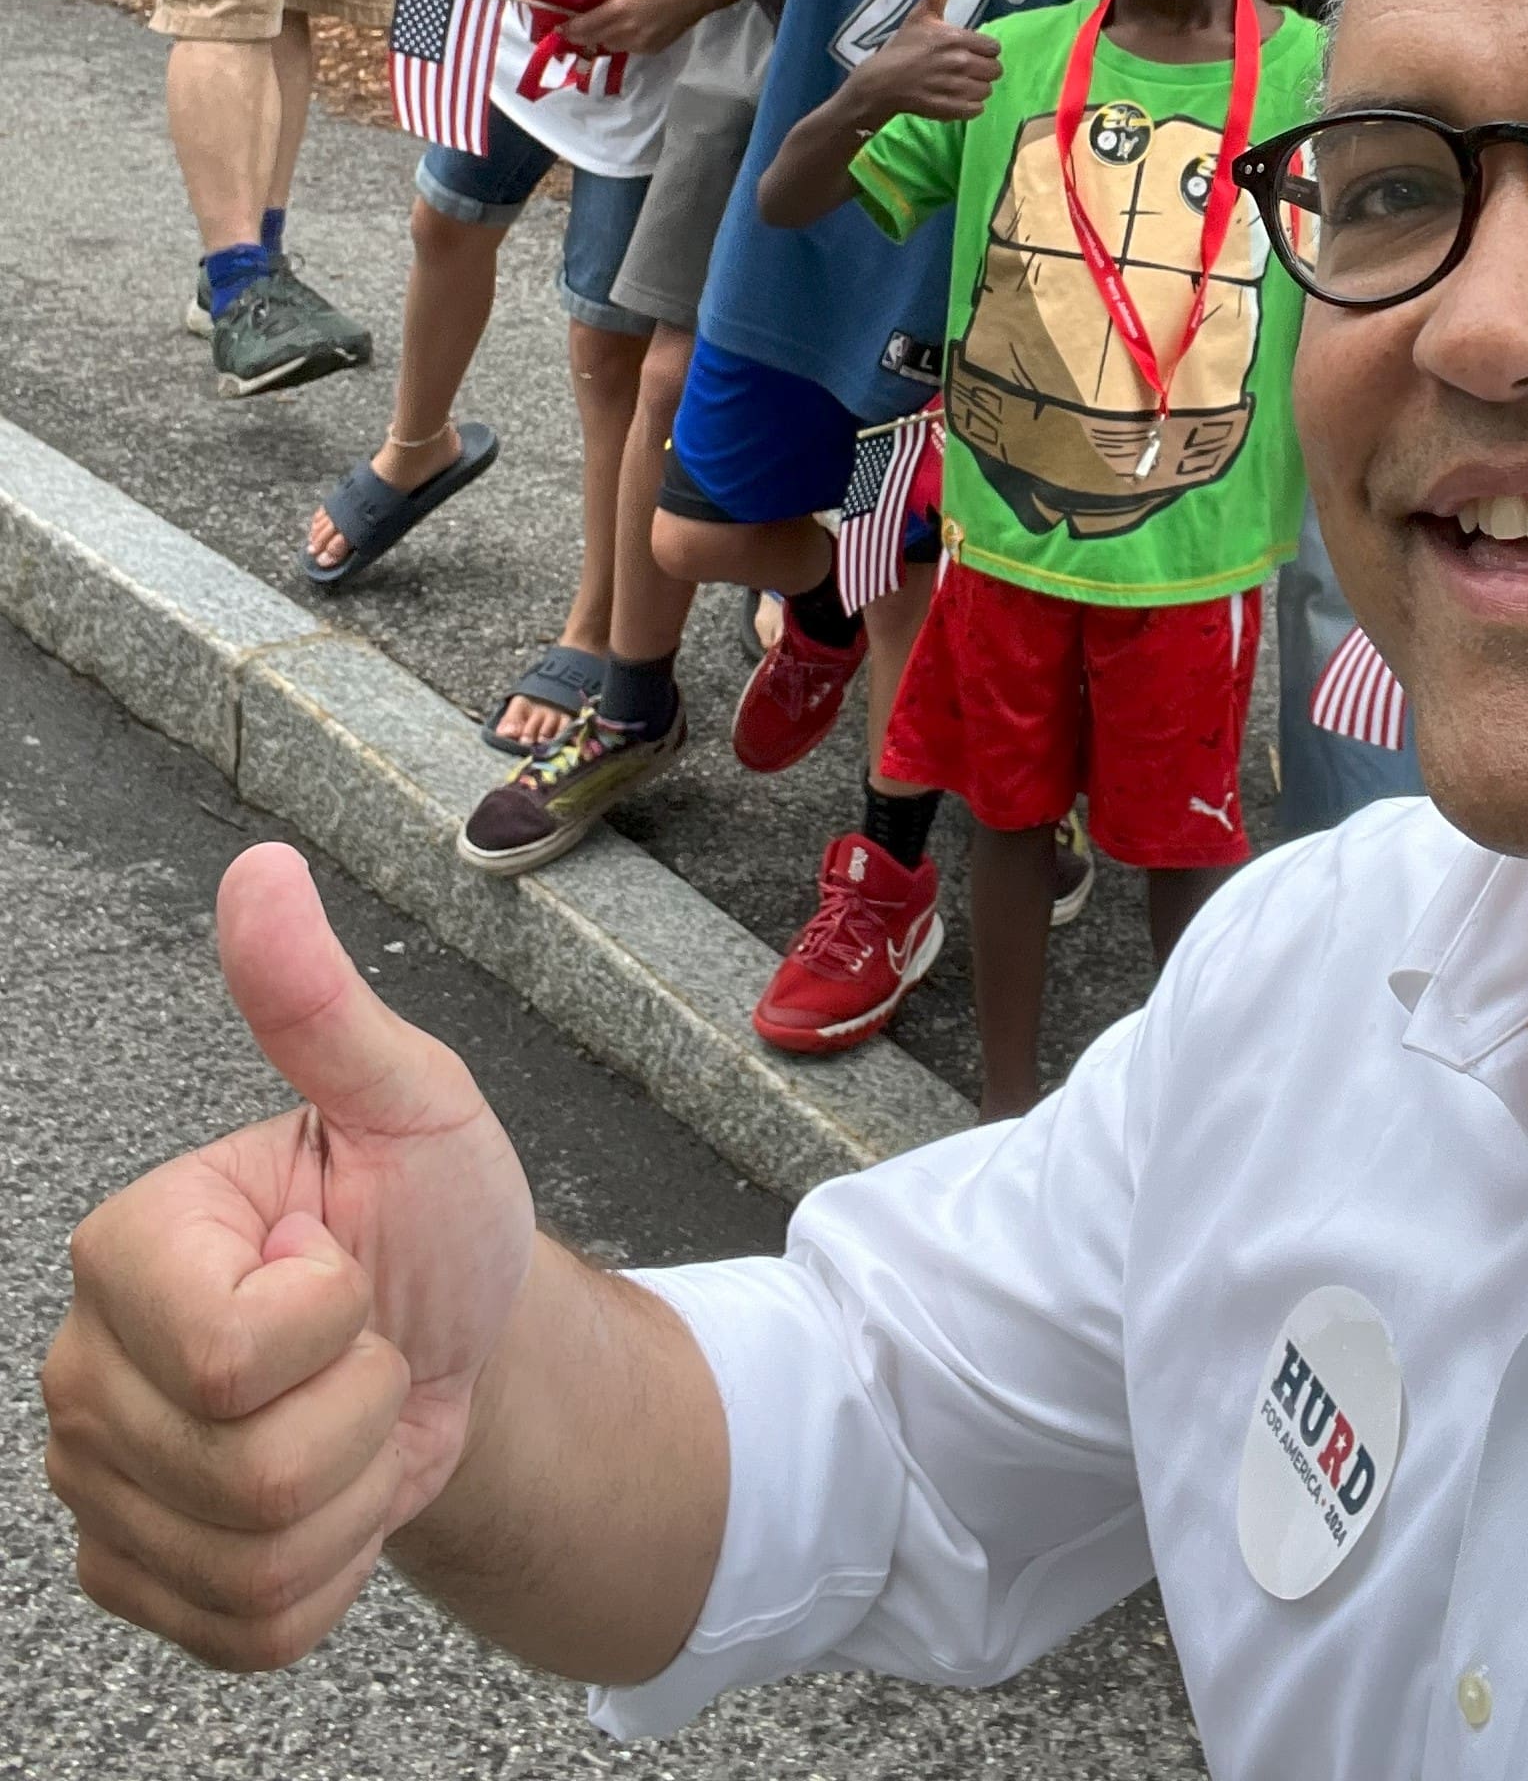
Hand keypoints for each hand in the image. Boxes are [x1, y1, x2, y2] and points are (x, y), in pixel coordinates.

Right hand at [42, 845, 533, 1669]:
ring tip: (351, 1413)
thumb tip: (261, 872)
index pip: (239, 1354)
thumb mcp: (409, 1101)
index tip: (347, 1265)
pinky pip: (251, 1633)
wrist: (462, 1344)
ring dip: (351, 1495)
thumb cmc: (433, 1215)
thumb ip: (322, 1007)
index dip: (337, 1320)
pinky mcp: (137, 1578)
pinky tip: (331, 1492)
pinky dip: (329, 1573)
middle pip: (249, 1473)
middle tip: (364, 1347)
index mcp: (132, 1247)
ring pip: (253, 1563)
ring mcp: (99, 1485)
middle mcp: (87, 1368)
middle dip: (360, 1413)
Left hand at [552, 0, 707, 57]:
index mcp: (619, 10)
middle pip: (594, 40)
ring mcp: (639, 45)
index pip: (585, 26)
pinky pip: (626, 49)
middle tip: (569, 33)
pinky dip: (620, 41)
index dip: (569, 30)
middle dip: (580, 37)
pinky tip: (625, 31)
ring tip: (599, 30)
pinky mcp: (649, 51)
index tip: (557, 30)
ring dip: (601, 39)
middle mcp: (627, 32)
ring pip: (609, 46)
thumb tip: (588, 0)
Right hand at [852, 0, 1002, 123]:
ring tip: (960, 84)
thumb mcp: (920, 16)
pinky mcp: (950, 109)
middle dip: (983, 69)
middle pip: (995, 70)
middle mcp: (960, 63)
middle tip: (966, 69)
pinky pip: (977, 110)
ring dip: (977, 88)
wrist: (881, 82)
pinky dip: (970, 106)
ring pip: (986, 91)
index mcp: (957, 39)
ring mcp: (955, 88)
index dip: (983, 50)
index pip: (994, 48)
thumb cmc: (902, 47)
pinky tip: (956, 98)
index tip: (970, 51)